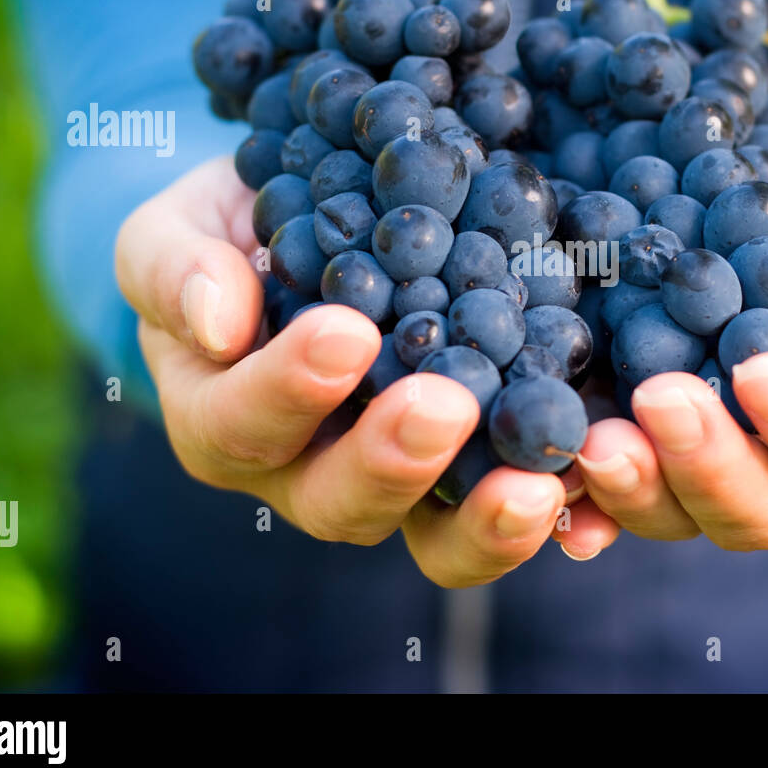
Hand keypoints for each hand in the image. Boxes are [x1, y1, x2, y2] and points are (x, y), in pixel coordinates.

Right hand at [115, 156, 602, 585]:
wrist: (307, 233)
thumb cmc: (228, 238)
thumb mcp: (176, 234)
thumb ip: (174, 269)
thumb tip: (217, 318)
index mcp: (226, 422)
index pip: (244, 427)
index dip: (288, 390)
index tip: (343, 333)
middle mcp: (309, 472)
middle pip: (343, 502)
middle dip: (393, 460)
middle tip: (443, 406)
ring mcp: (397, 479)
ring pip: (433, 534)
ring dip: (485, 518)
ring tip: (536, 483)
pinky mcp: (472, 466)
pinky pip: (506, 508)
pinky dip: (555, 514)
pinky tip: (592, 490)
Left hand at [575, 112, 767, 548]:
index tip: (760, 370)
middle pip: (759, 509)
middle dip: (706, 466)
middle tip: (657, 399)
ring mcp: (709, 453)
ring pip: (676, 511)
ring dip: (633, 487)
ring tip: (589, 439)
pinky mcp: (640, 431)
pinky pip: (607, 486)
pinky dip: (575, 493)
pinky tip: (534, 474)